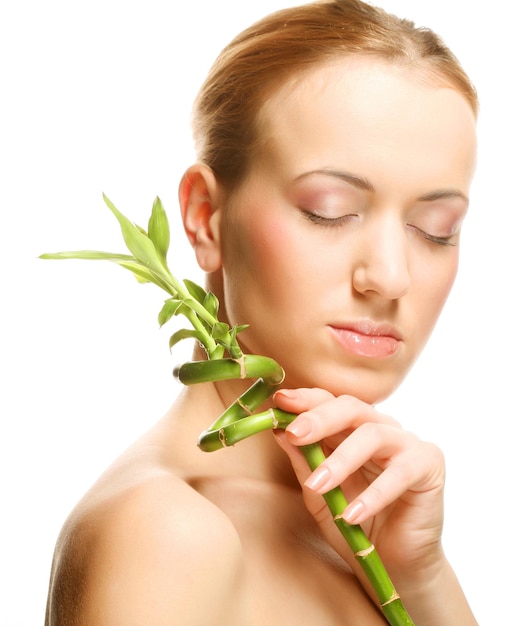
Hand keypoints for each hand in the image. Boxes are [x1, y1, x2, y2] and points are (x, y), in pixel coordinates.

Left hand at [273, 387, 445, 585]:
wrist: (393, 564)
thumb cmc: (354, 523)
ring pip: (373, 434)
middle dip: (320, 418)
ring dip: (341, 460)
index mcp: (351, 429)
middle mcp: (379, 427)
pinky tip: (352, 515)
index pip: (329, 402)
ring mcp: (406, 442)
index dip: (305, 400)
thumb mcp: (319, 495)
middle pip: (351, 408)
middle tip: (295, 433)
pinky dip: (374, 494)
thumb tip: (280, 431)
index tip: (280, 402)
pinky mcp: (429, 464)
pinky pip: (401, 471)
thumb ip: (304, 463)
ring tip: (319, 486)